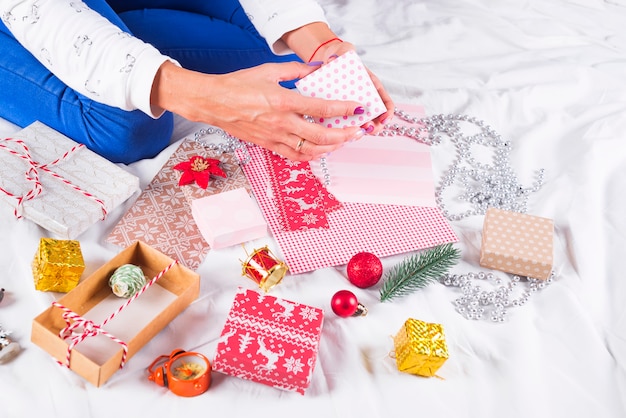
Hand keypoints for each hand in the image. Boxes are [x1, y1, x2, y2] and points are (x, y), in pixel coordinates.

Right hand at [151, 61, 365, 160]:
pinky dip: (311, 155)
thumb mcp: (268, 71)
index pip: (321, 109)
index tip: (357, 108)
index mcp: (283, 101)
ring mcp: (275, 137)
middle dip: (343, 135)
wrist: (213, 103)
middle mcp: (281, 123)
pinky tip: (320, 150)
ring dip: (330, 148)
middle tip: (356, 130)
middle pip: (320, 136)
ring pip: (310, 151)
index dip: (343, 110)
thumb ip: (296, 71)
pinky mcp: (268, 145)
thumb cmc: (237, 85)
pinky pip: (294, 156)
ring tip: (342, 141)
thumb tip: (317, 69)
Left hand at [317, 40, 394, 133]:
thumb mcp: (345, 51)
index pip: (386, 101)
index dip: (388, 112)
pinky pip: (350, 123)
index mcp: (372, 86)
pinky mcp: (344, 110)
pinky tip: (344, 132)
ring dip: (363, 130)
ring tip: (357, 132)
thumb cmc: (340, 56)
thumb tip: (334, 59)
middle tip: (368, 129)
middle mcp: (367, 98)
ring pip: (365, 123)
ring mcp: (356, 106)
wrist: (328, 61)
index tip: (385, 118)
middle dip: (376, 126)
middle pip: (377, 117)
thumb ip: (344, 52)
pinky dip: (350, 129)